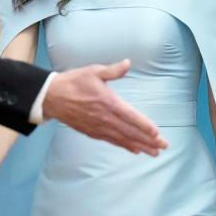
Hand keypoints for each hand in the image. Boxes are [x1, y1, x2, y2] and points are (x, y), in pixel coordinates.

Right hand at [43, 59, 167, 155]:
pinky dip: (125, 146)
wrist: (52, 97)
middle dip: (149, 140)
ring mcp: (99, 127)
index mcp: (108, 102)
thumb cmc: (73, 82)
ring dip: (140, 146)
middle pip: (131, 132)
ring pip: (123, 139)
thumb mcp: (94, 71)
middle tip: (163, 146)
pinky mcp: (92, 132)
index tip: (157, 133)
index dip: (145, 126)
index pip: (131, 117)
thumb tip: (128, 63)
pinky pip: (112, 141)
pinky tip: (135, 149)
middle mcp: (105, 118)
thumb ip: (113, 70)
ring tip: (154, 152)